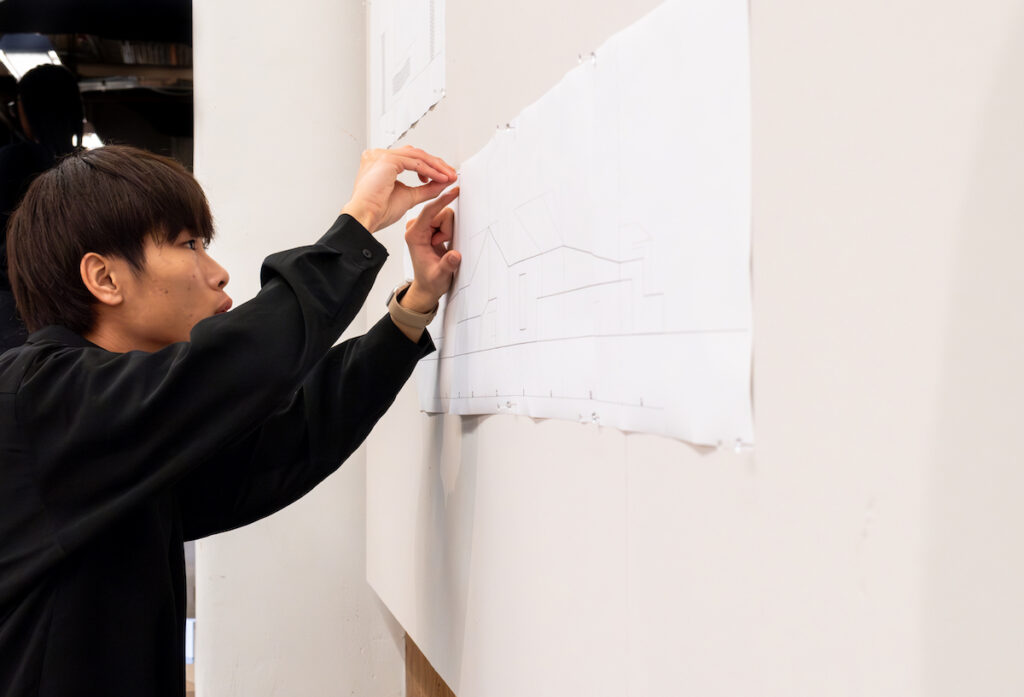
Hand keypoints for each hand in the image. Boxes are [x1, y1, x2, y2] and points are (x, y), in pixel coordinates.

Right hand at [340, 146, 456, 232]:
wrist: (365, 217)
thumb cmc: (379, 210)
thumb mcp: (409, 196)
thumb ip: (426, 189)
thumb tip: (443, 182)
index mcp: (381, 162)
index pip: (410, 158)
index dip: (430, 166)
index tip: (443, 176)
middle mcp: (379, 155)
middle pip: (415, 154)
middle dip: (436, 164)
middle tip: (451, 174)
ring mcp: (382, 155)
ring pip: (417, 156)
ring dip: (436, 167)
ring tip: (449, 177)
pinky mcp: (387, 160)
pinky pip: (415, 163)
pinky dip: (430, 171)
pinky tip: (440, 178)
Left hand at [400, 186, 461, 311]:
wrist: (427, 286)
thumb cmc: (430, 280)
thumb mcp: (440, 276)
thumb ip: (447, 265)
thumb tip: (454, 255)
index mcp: (413, 234)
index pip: (430, 211)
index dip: (443, 201)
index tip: (454, 191)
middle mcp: (416, 227)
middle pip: (440, 212)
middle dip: (447, 229)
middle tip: (441, 245)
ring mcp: (423, 226)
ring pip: (445, 215)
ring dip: (448, 231)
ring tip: (441, 246)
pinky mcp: (430, 227)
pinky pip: (446, 220)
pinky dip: (448, 231)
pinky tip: (442, 243)